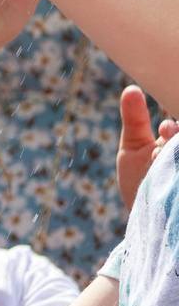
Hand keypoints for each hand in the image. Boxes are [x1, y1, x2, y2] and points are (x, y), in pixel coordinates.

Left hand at [119, 85, 173, 213]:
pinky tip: (169, 182)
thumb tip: (131, 89)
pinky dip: (174, 180)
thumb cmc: (140, 180)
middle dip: (177, 138)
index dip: (175, 130)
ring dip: (175, 157)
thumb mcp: (134, 147)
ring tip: (160, 163)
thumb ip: (135, 119)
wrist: (143, 216)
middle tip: (169, 140)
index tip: (167, 130)